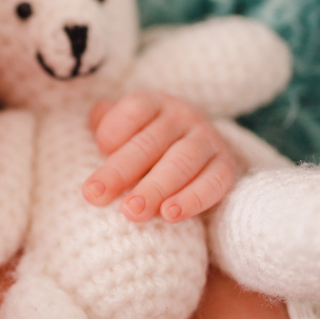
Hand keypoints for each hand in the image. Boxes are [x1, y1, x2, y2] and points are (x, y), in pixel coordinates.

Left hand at [81, 90, 235, 222]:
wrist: (192, 147)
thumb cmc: (144, 141)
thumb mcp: (123, 126)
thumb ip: (105, 123)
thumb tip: (95, 123)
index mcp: (153, 103)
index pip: (134, 110)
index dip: (112, 131)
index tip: (96, 154)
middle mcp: (182, 116)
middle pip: (150, 142)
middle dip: (120, 171)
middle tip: (96, 196)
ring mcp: (206, 139)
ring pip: (181, 162)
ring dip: (155, 188)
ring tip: (133, 211)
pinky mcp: (224, 166)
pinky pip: (213, 182)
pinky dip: (192, 200)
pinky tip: (170, 215)